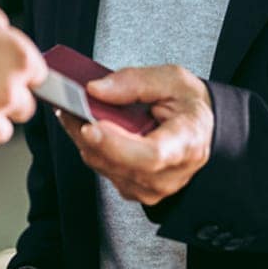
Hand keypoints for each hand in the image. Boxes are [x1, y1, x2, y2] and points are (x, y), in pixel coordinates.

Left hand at [57, 64, 213, 203]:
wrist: (199, 128)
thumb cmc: (188, 106)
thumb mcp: (171, 79)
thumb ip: (134, 82)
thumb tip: (96, 90)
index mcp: (187, 143)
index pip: (151, 156)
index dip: (116, 144)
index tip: (91, 126)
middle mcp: (170, 173)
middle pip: (119, 163)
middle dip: (88, 135)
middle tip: (68, 108)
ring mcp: (151, 187)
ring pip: (104, 166)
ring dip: (84, 139)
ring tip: (73, 111)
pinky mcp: (135, 189)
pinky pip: (103, 169)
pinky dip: (90, 147)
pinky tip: (87, 126)